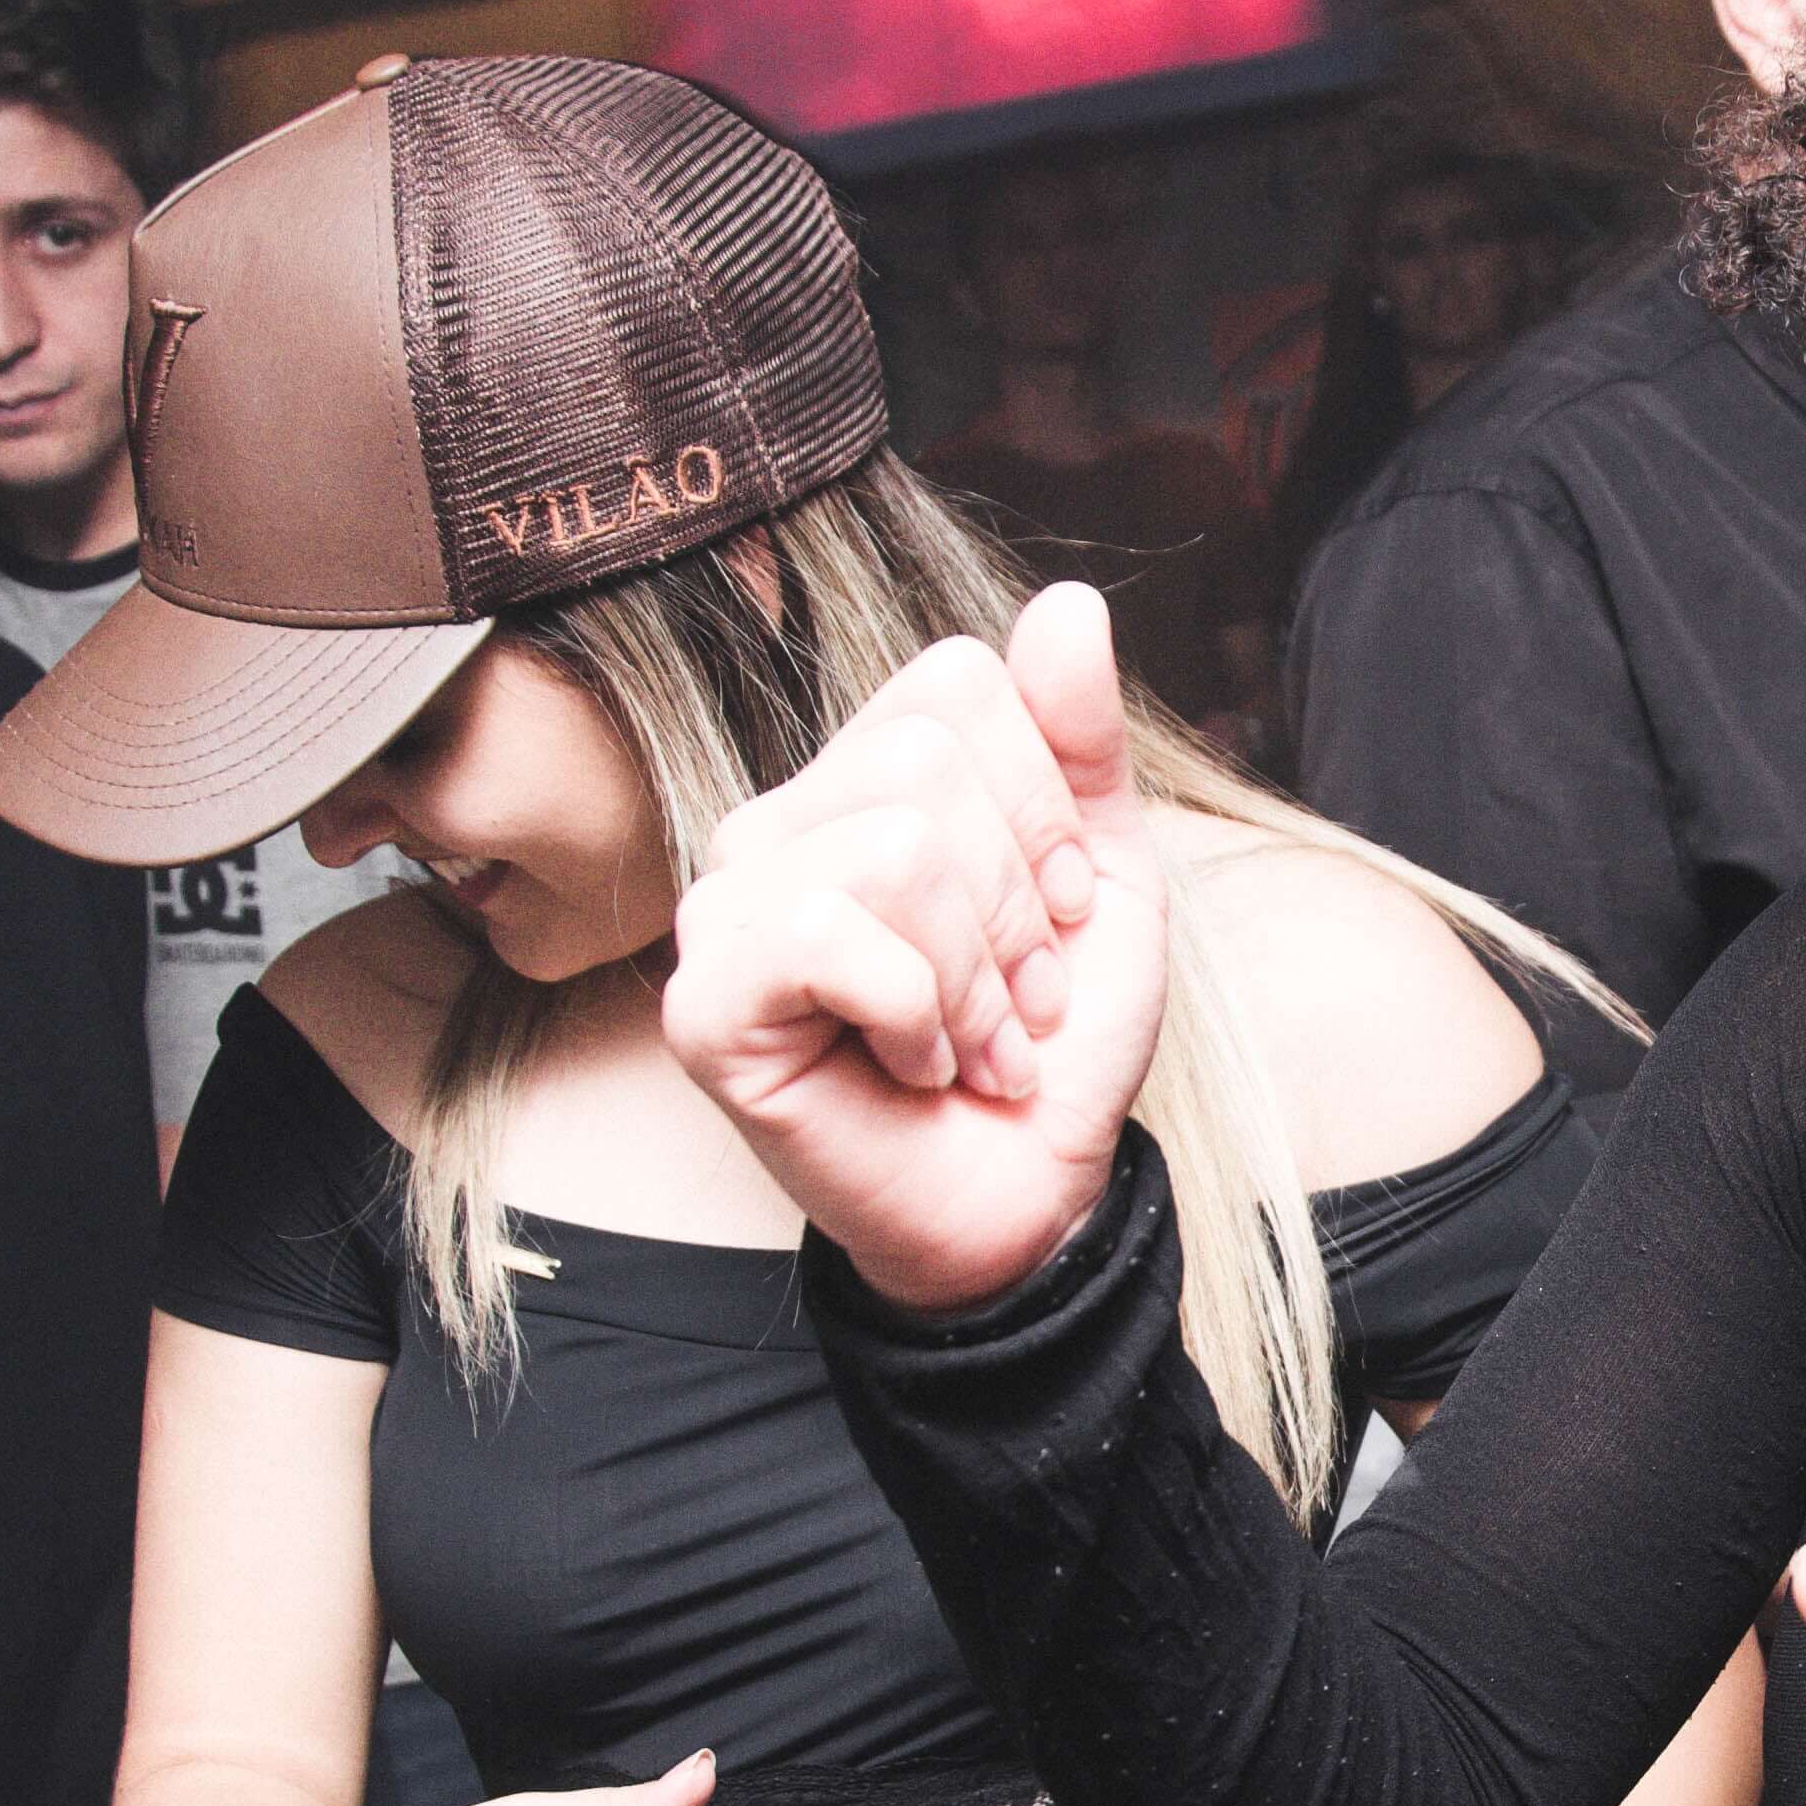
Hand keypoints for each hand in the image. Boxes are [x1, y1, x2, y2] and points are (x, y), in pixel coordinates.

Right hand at [661, 582, 1162, 1313]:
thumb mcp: (1101, 878)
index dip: (1042, 805)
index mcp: (861, 780)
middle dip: (1015, 907)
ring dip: (976, 978)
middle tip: (1017, 1004)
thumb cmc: (1049, 1045)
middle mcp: (777, 825)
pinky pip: (827, 937)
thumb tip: (1065, 603)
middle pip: (925, 764)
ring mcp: (726, 910)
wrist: (1027, 1202)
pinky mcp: (705, 1004)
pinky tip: (913, 1067)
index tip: (1053, 917)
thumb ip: (1078, 742)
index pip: (957, 683)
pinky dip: (914, 1016)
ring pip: (889, 848)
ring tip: (975, 1045)